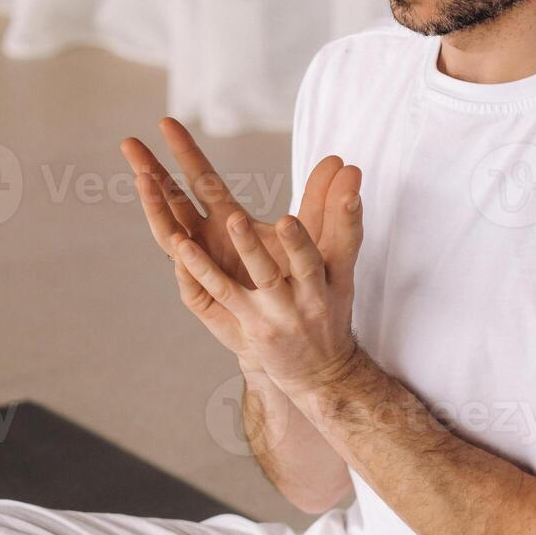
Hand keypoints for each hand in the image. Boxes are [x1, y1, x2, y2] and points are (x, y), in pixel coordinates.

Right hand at [120, 114, 359, 302]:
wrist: (301, 341)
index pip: (201, 181)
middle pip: (175, 204)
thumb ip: (323, 199)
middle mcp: (211, 244)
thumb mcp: (318, 238)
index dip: (185, 153)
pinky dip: (185, 264)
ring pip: (175, 239)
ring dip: (161, 211)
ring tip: (146, 183)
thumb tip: (341, 159)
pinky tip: (178, 244)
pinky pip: (193, 283)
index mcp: (228, 223)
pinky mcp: (213, 305)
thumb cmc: (299, 283)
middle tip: (130, 145)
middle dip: (153, 174)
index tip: (166, 121)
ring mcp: (207, 272)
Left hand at [170, 187, 363, 393]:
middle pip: (308, 262)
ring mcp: (280, 312)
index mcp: (335, 275)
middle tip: (288, 220)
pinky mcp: (249, 324)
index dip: (349, 216)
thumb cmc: (327, 307)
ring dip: (250, 248)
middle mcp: (312, 295)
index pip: (348, 241)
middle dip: (299, 241)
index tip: (352, 186)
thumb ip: (337, 213)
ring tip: (236, 219)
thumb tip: (342, 163)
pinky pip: (222, 292)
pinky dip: (202, 270)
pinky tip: (183, 246)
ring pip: (264, 276)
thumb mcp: (340, 266)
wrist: (319, 371)